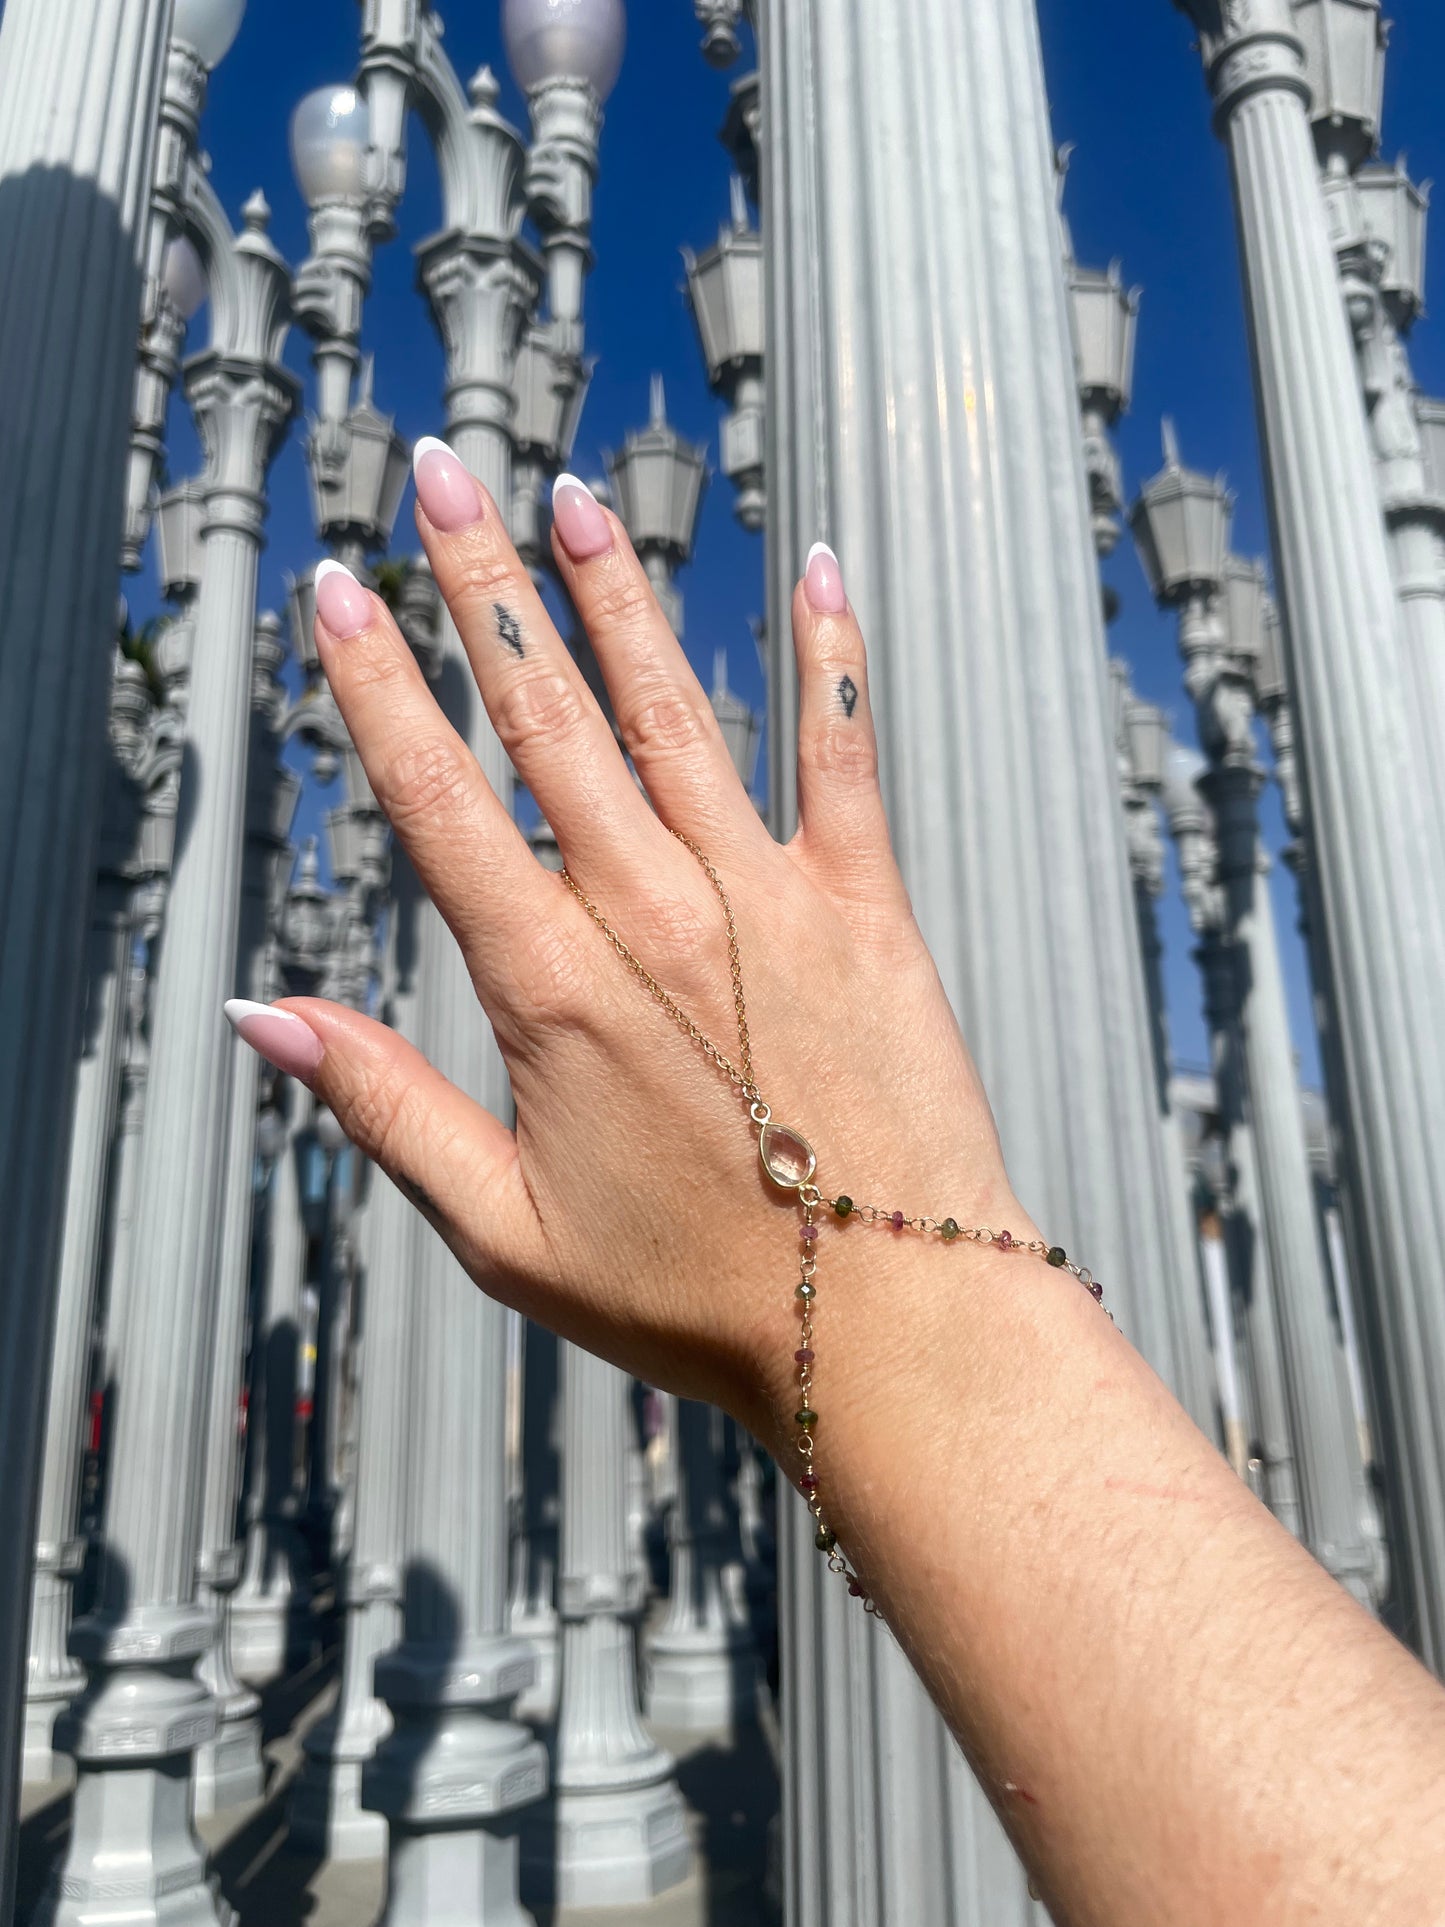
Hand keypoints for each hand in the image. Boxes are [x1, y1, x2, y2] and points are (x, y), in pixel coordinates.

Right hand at [229, 441, 1030, 1462]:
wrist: (888, 1323)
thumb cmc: (695, 1294)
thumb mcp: (504, 1226)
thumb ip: (384, 1105)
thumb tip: (262, 1016)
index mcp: (553, 987)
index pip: (438, 800)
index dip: (376, 685)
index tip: (335, 592)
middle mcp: (654, 914)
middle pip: (545, 718)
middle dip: (480, 586)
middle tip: (439, 474)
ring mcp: (768, 899)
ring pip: (673, 713)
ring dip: (616, 597)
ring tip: (571, 499)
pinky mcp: (865, 909)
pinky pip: (842, 756)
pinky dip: (831, 658)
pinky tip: (821, 565)